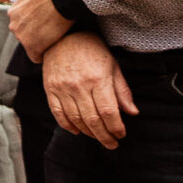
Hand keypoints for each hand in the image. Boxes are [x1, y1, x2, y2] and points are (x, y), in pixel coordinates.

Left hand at [8, 0, 75, 60]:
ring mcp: (22, 37)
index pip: (20, 23)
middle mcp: (14, 26)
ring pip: (29, 44)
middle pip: (23, 34)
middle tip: (50, 30)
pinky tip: (49, 52)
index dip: (32, 24)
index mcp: (13, 13)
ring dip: (39, 43)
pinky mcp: (33, 46)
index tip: (43, 22)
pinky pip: (35, 57)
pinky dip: (41, 56)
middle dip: (34, 33)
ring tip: (53, 39)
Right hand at [42, 29, 134, 147]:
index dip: (116, 127)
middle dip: (104, 136)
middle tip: (112, 144)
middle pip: (92, 119)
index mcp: (98, 80)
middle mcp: (79, 86)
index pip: (108, 112)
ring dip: (88, 133)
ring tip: (98, 137)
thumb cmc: (92, 51)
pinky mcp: (50, 89)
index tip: (121, 135)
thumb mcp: (113, 67)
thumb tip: (132, 113)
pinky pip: (57, 113)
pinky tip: (77, 131)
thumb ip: (122, 91)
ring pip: (75, 119)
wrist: (62, 37)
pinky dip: (67, 125)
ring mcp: (62, 88)